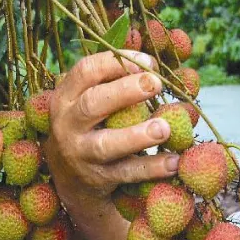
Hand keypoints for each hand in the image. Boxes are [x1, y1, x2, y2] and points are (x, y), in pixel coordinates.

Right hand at [43, 49, 177, 200]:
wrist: (68, 177)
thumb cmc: (89, 125)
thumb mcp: (89, 101)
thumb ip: (115, 82)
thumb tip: (155, 64)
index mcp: (67, 97)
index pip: (85, 71)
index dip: (116, 62)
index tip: (147, 61)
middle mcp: (68, 124)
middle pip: (92, 104)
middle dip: (125, 92)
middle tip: (155, 83)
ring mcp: (81, 154)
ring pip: (107, 145)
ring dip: (138, 136)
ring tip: (164, 128)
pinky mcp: (98, 178)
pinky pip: (127, 173)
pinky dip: (152, 168)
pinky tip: (173, 161)